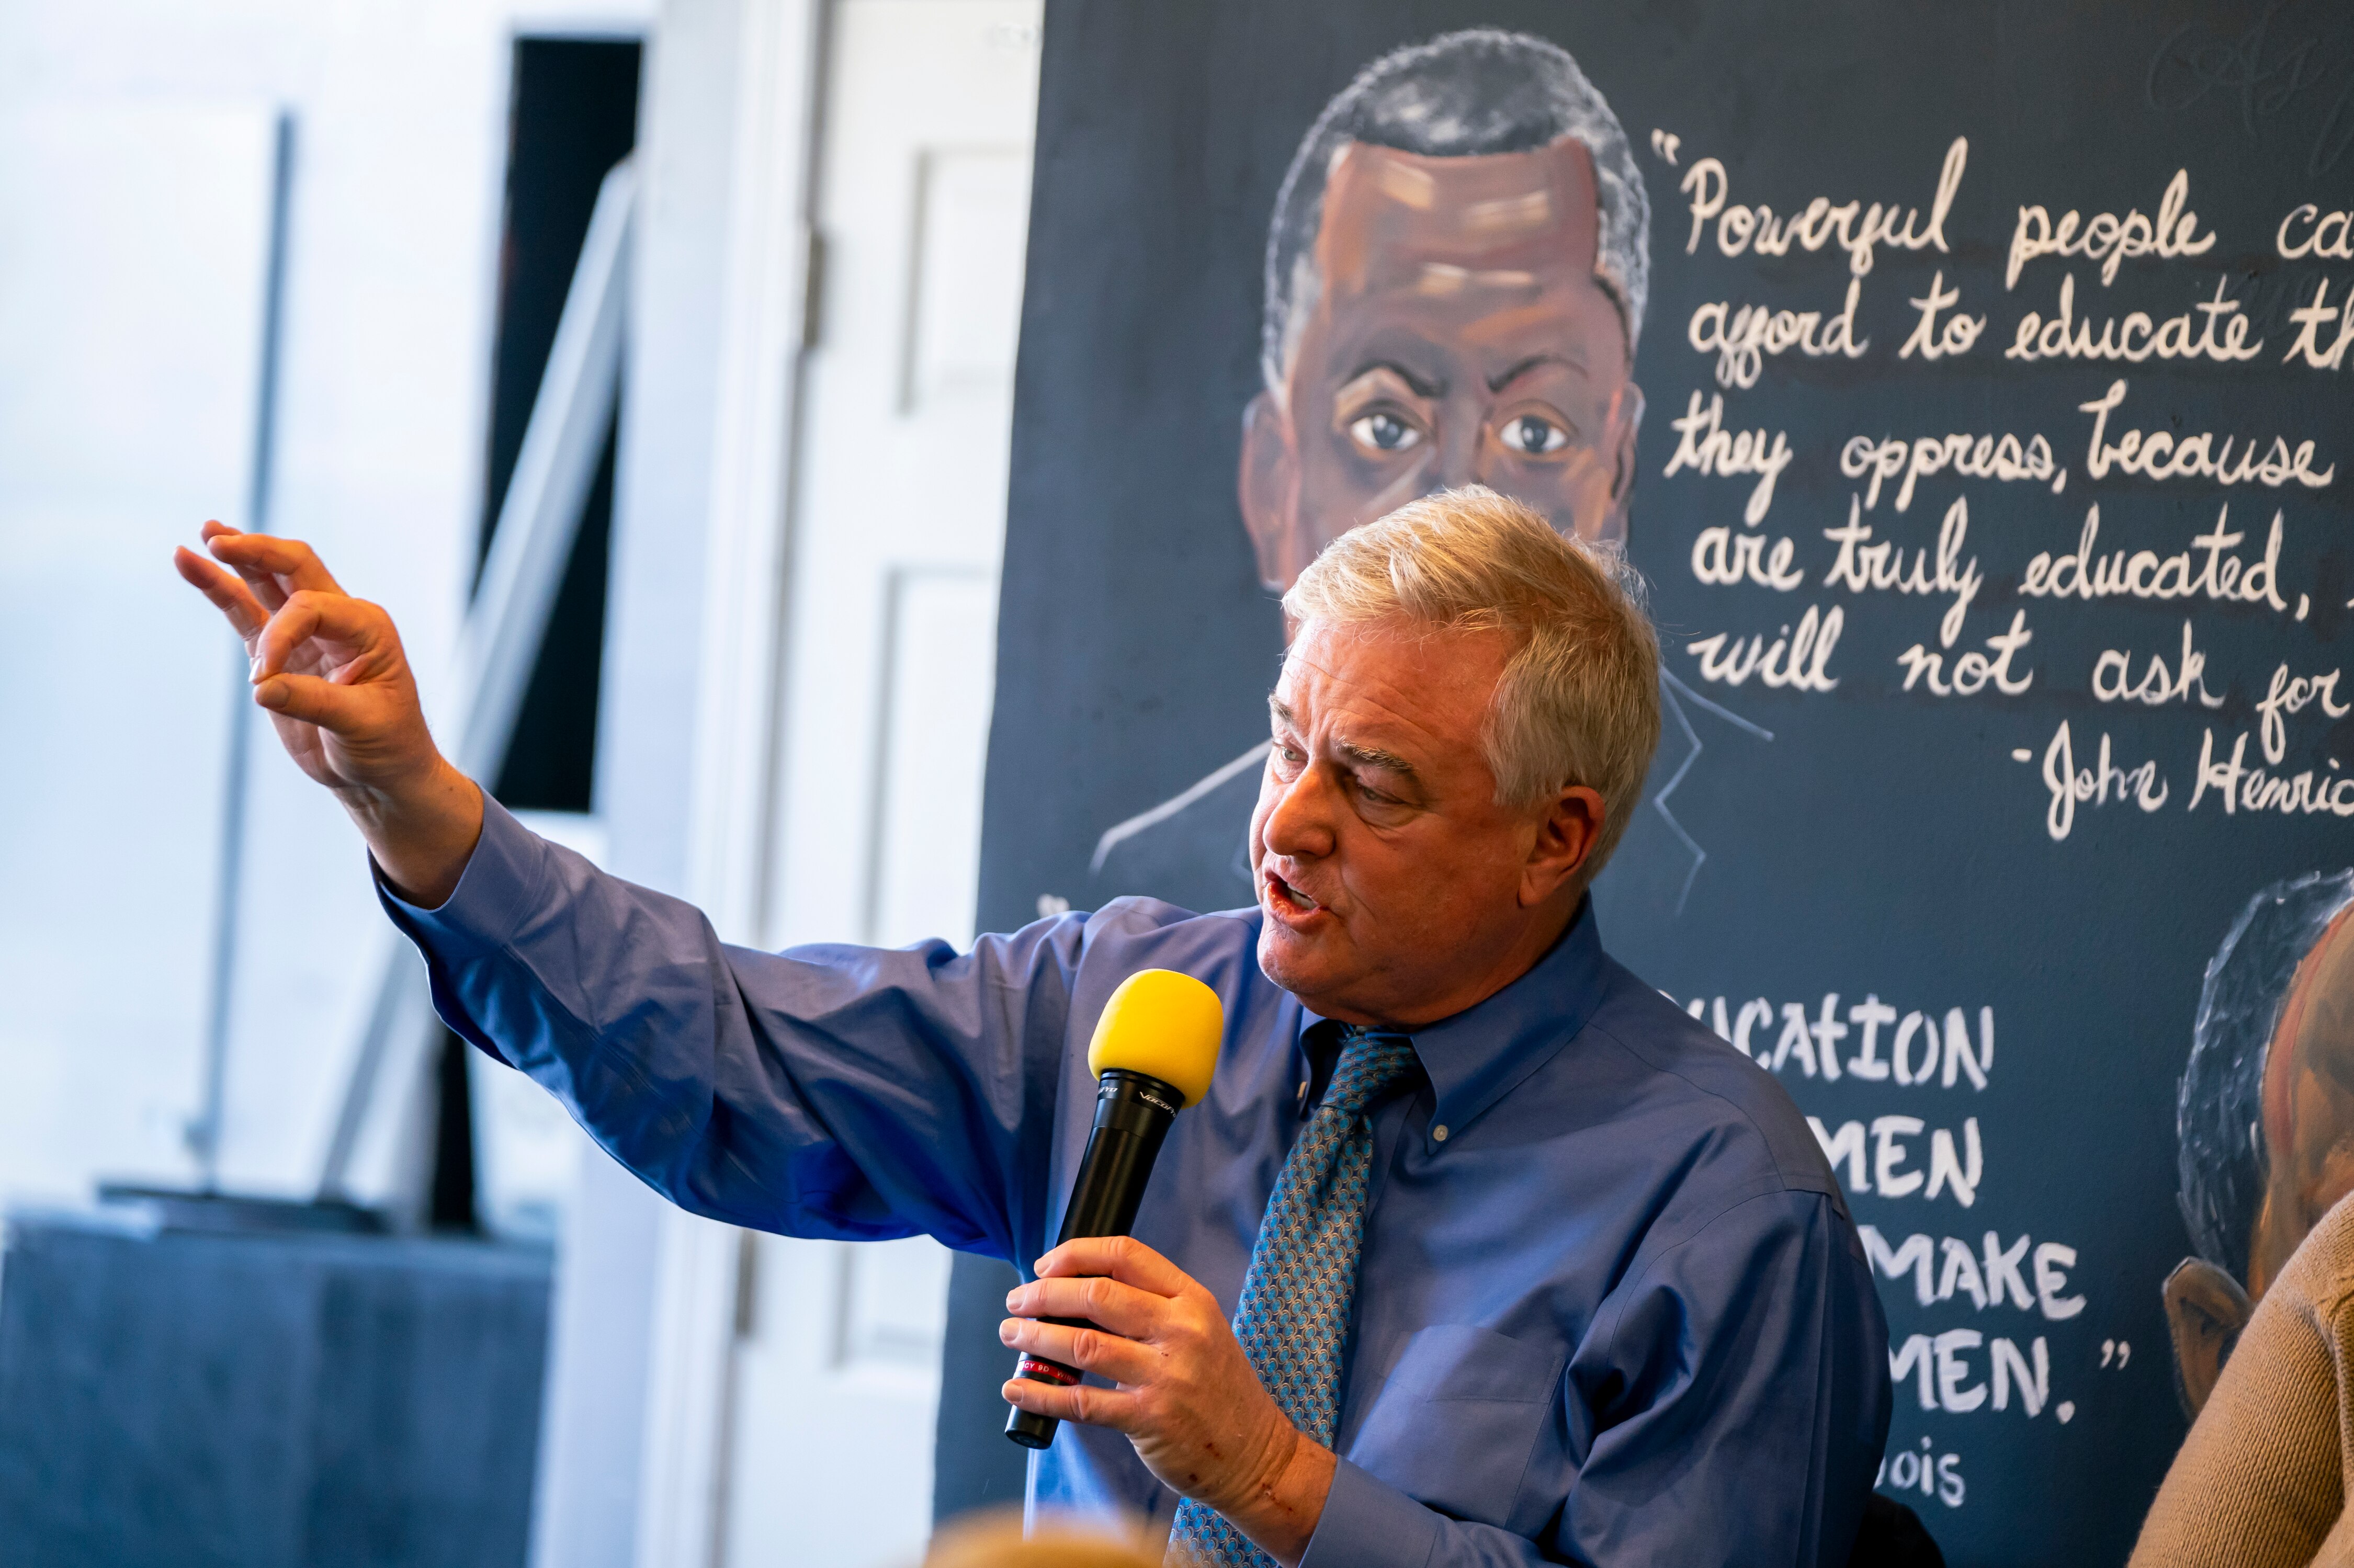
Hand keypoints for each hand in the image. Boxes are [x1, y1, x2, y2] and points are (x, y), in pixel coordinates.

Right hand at [173, 522, 481, 903]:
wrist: (382, 774)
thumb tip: (263, 690)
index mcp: (367, 628)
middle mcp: (340, 620)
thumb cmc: (386, 745)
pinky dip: (221, 590)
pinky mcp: (279, 654)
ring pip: (267, 583)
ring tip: (205, 533)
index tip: (263, 684)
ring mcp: (307, 633)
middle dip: (258, 550)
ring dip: (236, 558)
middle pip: (295, 567)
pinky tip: (191, 564)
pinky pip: (246, 613)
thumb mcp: (359, 725)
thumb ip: (312, 701)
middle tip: (217, 538)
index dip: (280, 637)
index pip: (311, 608)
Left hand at [1000, 1237, 1335, 1565]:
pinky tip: (1017, 1385)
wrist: (1255, 1455)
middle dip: (1044, 1295)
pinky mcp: (1150, 1419)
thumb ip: (1152, 1307)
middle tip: (1016, 1301)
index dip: (1075, 1254)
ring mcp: (1166, 1376)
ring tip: (1011, 1335)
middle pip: (1097, 1295)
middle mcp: (1181, 1331)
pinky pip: (1082, 1401)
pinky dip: (1042, 1391)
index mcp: (1191, 1300)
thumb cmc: (1217, 1389)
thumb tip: (1075, 1292)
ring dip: (1035, 1338)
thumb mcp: (1199, 1330)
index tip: (1043, 1265)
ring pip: (1082, 1344)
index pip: (1126, 1255)